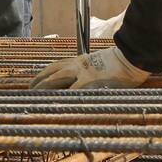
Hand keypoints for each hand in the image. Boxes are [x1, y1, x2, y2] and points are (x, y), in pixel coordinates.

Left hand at [29, 47, 149, 89]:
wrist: (132, 56)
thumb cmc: (120, 62)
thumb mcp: (99, 63)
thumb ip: (89, 70)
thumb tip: (81, 83)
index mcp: (80, 60)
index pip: (55, 66)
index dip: (43, 74)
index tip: (35, 82)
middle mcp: (78, 64)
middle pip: (52, 72)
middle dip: (38, 82)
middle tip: (29, 92)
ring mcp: (83, 72)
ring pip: (57, 79)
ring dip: (44, 88)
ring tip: (34, 97)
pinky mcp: (91, 81)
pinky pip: (73, 90)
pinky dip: (63, 97)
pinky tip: (55, 105)